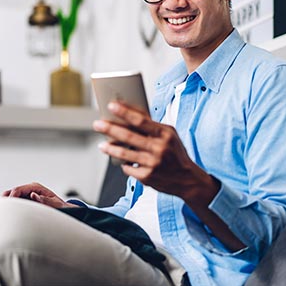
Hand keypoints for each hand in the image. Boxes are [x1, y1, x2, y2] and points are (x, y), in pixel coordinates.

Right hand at [3, 182, 77, 208]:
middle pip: (12, 192)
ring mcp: (27, 194)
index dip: (11, 197)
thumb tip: (33, 195)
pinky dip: (11, 207)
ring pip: (11, 197)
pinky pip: (14, 202)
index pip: (18, 189)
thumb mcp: (55, 204)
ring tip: (5, 215)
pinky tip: (9, 215)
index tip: (8, 207)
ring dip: (8, 204)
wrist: (63, 209)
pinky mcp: (25, 200)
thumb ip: (44, 200)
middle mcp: (30, 189)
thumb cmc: (59, 206)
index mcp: (35, 187)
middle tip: (2, 211)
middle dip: (6, 201)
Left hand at [93, 101, 216, 203]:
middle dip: (109, 129)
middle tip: (97, 124)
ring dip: (110, 148)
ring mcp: (152, 164)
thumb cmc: (175, 152)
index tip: (111, 106)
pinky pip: (128, 168)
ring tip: (101, 145)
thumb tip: (129, 113)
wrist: (188, 180)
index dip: (124, 112)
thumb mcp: (169, 135)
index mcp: (165, 134)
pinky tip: (122, 161)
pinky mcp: (147, 178)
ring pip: (124, 154)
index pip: (140, 120)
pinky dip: (124, 163)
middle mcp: (159, 149)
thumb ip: (152, 125)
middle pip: (128, 137)